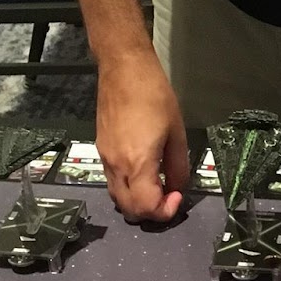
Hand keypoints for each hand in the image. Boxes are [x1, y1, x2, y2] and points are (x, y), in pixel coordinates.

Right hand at [95, 50, 188, 222]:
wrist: (123, 67)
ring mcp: (105, 158)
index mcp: (137, 162)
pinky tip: (144, 174)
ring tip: (157, 187)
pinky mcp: (101, 150)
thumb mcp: (176, 133)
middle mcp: (117, 165)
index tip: (177, 197)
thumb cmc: (153, 94)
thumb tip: (178, 187)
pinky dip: (128, 189)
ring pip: (117, 198)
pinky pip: (112, 181)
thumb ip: (179, 167)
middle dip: (151, 212)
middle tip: (168, 198)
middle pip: (129, 210)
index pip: (146, 207)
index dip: (165, 211)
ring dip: (138, 202)